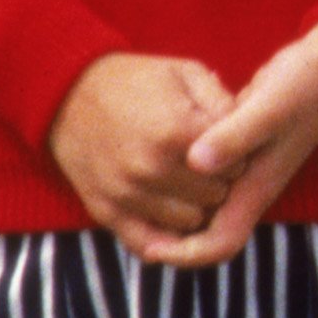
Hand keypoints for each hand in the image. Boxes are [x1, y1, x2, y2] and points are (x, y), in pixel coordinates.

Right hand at [46, 49, 238, 251]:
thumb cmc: (135, 80)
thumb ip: (224, 102)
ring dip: (196, 206)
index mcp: (176, 132)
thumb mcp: (185, 72)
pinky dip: (165, 234)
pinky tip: (168, 209)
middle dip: (220, 182)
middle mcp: (151, 169)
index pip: (236, 165)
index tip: (228, 145)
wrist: (67, 93)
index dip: (238, 155)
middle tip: (210, 166)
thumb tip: (249, 132)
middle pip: (216, 196)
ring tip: (188, 183)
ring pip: (190, 223)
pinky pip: (149, 244)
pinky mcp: (106, 212)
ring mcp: (126, 195)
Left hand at [130, 19, 317, 267]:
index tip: (150, 246)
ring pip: (202, 206)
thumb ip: (235, 135)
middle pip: (206, 233)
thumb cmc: (307, 84)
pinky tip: (155, 158)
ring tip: (131, 194)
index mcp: (257, 186)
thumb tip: (195, 164)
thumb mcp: (271, 106)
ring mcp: (246, 168)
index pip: (221, 244)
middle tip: (125, 222)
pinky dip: (179, 178)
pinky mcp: (240, 147)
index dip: (184, 255)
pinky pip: (205, 178)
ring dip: (171, 208)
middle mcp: (250, 185)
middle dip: (169, 238)